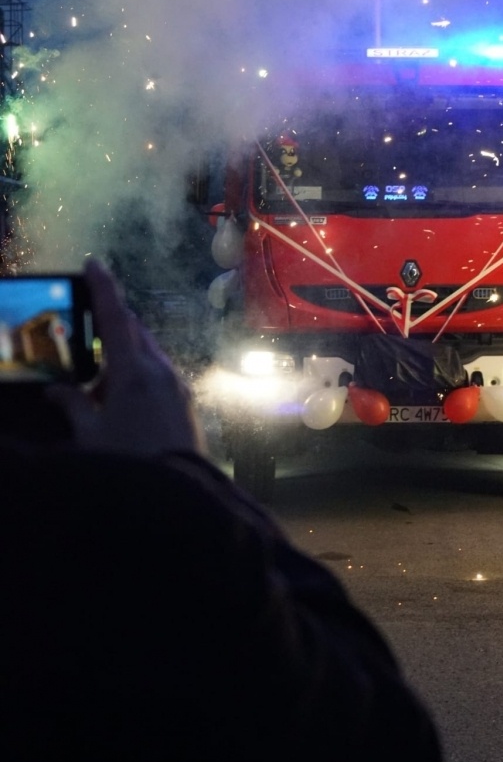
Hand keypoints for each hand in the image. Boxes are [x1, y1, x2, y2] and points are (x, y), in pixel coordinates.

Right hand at [50, 259, 206, 456]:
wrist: (178, 498)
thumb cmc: (129, 465)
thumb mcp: (90, 437)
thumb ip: (73, 406)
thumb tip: (56, 390)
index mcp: (134, 371)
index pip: (115, 317)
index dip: (104, 288)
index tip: (94, 263)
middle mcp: (161, 371)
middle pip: (134, 333)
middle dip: (111, 327)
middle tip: (87, 334)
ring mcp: (178, 386)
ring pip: (148, 354)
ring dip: (124, 357)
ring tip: (99, 387)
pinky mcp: (187, 403)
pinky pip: (160, 375)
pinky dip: (139, 375)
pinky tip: (123, 402)